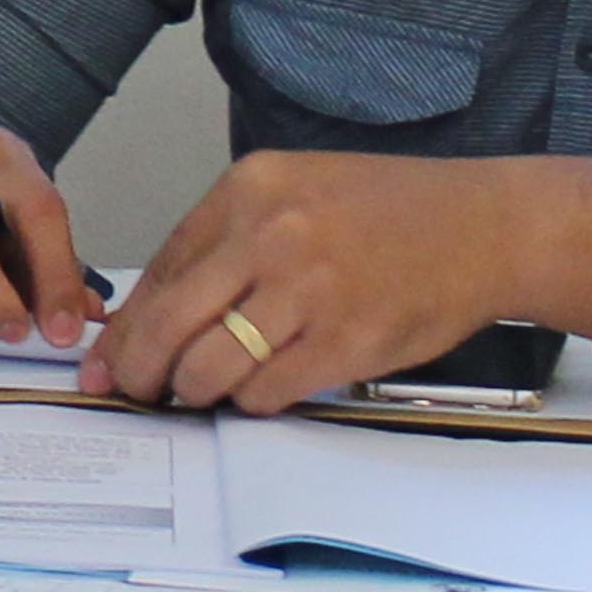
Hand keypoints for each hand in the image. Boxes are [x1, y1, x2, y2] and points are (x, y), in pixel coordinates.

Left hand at [88, 150, 529, 412]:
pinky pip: (270, 389)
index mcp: (248, 189)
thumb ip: (229, 238)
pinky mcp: (348, 341)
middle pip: (171, 319)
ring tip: (195, 394)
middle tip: (132, 390)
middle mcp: (271, 234)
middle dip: (140, 367)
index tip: (108, 354)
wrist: (483, 226)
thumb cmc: (387, 212)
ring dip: (193, 390)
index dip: (129, 322)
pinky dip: (251, 402)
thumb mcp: (294, 192)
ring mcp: (310, 289)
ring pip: (212, 362)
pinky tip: (254, 396)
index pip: (162, 267)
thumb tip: (160, 304)